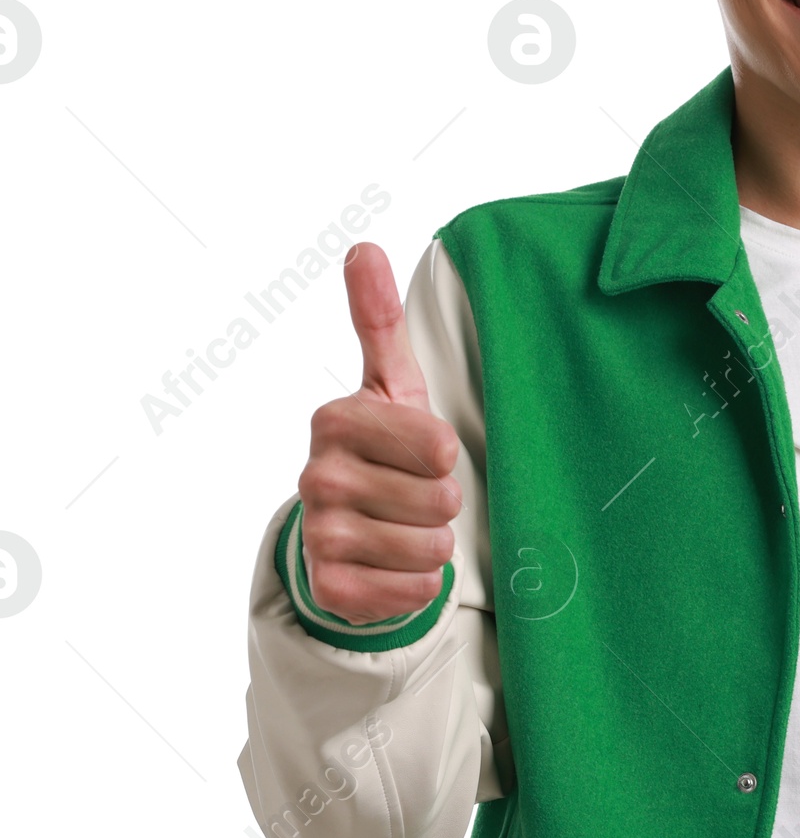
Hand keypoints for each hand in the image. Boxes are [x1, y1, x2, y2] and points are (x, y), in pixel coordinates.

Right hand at [297, 243, 462, 624]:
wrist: (352, 528)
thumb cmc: (387, 446)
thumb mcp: (392, 382)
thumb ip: (380, 319)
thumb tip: (363, 246)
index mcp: (335, 420)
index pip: (435, 444)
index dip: (444, 453)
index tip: (423, 451)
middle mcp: (316, 476)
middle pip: (439, 499)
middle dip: (442, 501)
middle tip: (414, 493)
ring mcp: (318, 534)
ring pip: (431, 547)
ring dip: (433, 541)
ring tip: (407, 526)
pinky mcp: (329, 589)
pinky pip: (413, 591)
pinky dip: (419, 583)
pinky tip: (395, 564)